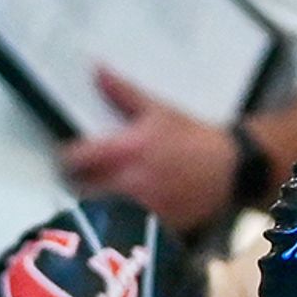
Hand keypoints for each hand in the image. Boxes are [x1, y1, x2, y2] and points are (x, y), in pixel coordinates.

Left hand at [59, 68, 252, 227]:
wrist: (230, 168)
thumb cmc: (192, 137)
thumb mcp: (157, 109)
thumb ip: (122, 92)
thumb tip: (96, 69)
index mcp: (128, 149)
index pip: (77, 159)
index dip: (66, 158)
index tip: (67, 156)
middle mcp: (131, 181)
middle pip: (82, 190)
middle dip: (76, 183)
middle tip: (79, 177)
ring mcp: (142, 208)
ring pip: (99, 212)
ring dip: (92, 203)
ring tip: (97, 194)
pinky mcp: (153, 226)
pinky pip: (121, 228)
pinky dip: (115, 220)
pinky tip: (118, 211)